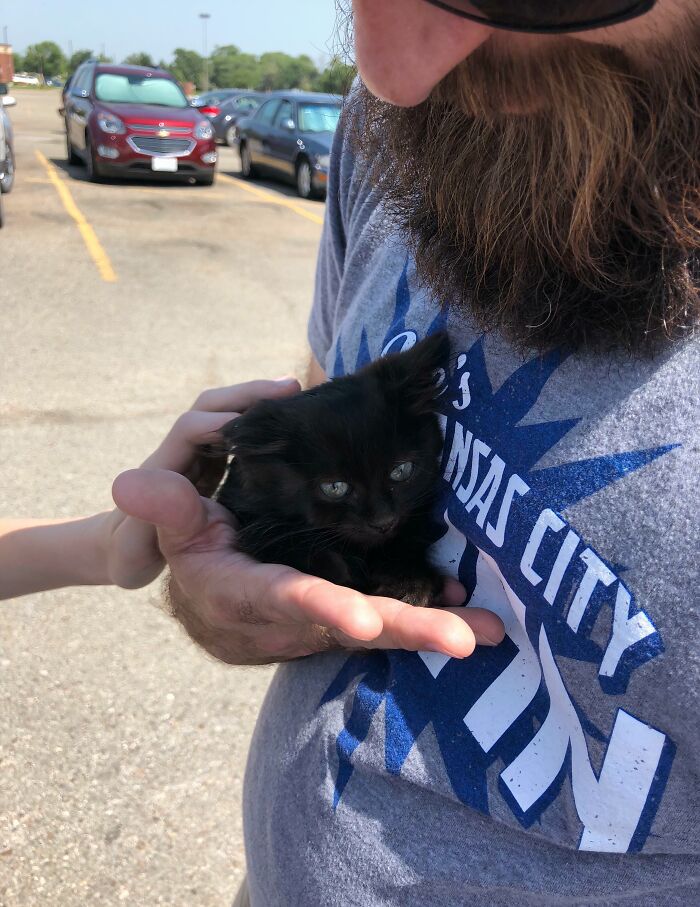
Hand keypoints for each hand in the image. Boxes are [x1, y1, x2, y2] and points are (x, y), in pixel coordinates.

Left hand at [103, 378, 300, 589]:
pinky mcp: (208, 465)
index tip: (263, 424)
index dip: (223, 421)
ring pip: (224, 414)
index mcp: (163, 471)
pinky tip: (288, 427)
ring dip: (257, 402)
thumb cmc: (127, 557)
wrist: (121, 555)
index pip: (191, 429)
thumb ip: (138, 524)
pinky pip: (234, 435)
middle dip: (248, 394)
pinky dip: (259, 423)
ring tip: (299, 398)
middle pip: (210, 407)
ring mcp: (195, 457)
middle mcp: (180, 454)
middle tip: (292, 388)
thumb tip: (132, 483)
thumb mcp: (129, 552)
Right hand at [112, 472, 505, 664]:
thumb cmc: (197, 553)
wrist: (214, 600)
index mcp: (248, 594)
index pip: (287, 598)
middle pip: (353, 625)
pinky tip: (479, 618)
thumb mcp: (174, 528)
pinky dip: (432, 615)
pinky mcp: (348, 612)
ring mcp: (326, 621)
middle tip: (461, 639)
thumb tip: (131, 481)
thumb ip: (166, 508)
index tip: (362, 620)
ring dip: (434, 628)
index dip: (322, 608)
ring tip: (489, 632)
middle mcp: (293, 619)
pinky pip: (392, 617)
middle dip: (405, 630)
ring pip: (382, 627)